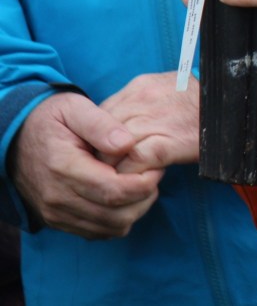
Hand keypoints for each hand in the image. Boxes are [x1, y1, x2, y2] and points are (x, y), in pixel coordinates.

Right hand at [10, 92, 162, 238]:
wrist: (15, 138)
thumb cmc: (51, 119)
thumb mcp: (74, 108)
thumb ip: (101, 124)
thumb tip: (128, 144)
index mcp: (64, 167)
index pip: (115, 190)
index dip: (145, 183)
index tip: (157, 167)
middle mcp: (57, 197)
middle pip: (116, 215)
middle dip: (145, 198)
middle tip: (153, 175)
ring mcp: (55, 213)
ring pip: (110, 228)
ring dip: (134, 210)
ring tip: (141, 185)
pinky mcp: (57, 221)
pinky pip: (97, 232)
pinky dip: (118, 220)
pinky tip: (123, 196)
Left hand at [99, 71, 199, 173]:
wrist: (239, 105)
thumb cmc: (206, 105)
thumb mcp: (170, 92)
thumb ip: (142, 104)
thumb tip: (121, 125)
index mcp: (141, 86)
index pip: (100, 115)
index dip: (101, 138)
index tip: (105, 152)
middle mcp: (141, 99)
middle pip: (101, 133)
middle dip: (102, 155)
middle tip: (108, 171)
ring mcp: (153, 119)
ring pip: (112, 149)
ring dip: (114, 169)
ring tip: (122, 180)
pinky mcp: (166, 143)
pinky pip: (134, 162)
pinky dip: (132, 175)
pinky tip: (141, 181)